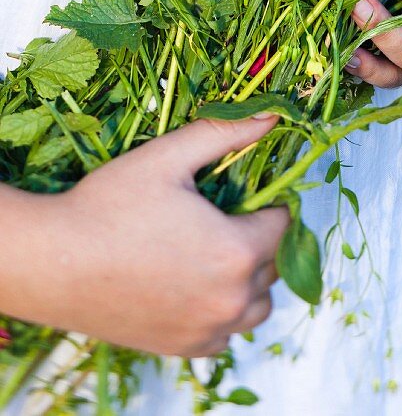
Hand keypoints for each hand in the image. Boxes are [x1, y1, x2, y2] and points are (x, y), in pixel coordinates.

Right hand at [0, 116, 288, 356]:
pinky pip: (224, 337)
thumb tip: (272, 117)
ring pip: (256, 308)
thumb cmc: (109, 205)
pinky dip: (222, 315)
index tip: (249, 195)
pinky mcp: (181, 348)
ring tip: (218, 253)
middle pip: (274, 267)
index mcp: (236, 251)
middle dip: (262, 241)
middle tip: (230, 218)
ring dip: (249, 282)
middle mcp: (230, 299)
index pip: (283, 226)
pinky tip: (197, 287)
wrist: (53, 262)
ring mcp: (206, 330)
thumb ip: (226, 134)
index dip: (270, 204)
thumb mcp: (169, 156)